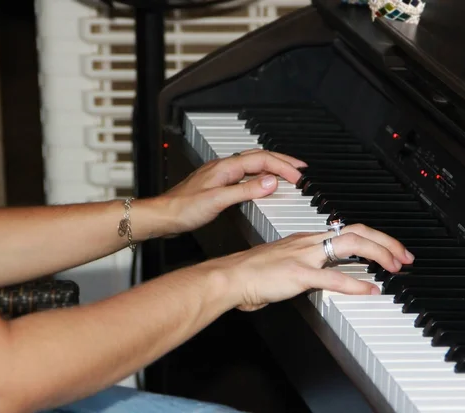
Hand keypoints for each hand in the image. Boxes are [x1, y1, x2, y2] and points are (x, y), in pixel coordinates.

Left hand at [158, 149, 306, 235]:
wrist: (163, 216)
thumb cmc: (183, 208)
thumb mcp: (218, 200)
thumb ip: (246, 191)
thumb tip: (270, 182)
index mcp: (226, 167)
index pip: (262, 160)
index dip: (283, 166)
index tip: (299, 176)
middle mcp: (224, 167)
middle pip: (259, 157)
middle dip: (282, 161)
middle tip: (300, 169)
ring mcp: (221, 174)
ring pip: (252, 164)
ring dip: (272, 167)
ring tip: (287, 173)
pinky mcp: (218, 184)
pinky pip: (245, 174)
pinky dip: (260, 176)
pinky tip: (262, 183)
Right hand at [199, 224, 414, 310]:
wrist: (229, 276)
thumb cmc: (251, 273)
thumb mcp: (284, 264)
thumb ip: (305, 268)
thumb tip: (323, 277)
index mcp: (305, 240)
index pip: (347, 230)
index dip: (374, 239)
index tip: (390, 251)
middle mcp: (308, 242)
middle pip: (356, 231)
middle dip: (385, 241)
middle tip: (404, 256)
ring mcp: (304, 256)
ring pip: (349, 244)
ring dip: (378, 254)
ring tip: (395, 266)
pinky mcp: (297, 274)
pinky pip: (332, 278)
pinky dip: (355, 284)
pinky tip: (369, 290)